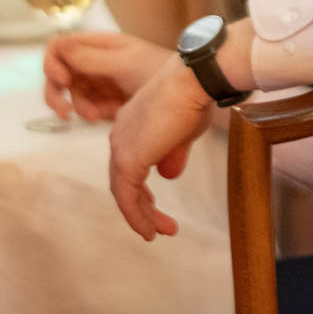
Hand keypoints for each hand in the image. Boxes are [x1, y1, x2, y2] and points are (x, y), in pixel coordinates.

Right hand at [43, 31, 173, 121]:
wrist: (194, 86)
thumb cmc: (160, 69)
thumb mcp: (124, 63)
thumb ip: (89, 57)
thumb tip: (58, 47)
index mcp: (99, 44)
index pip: (59, 45)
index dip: (52, 63)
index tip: (63, 81)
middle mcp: (96, 60)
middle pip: (59, 73)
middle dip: (57, 93)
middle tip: (65, 112)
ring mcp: (103, 80)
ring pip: (73, 93)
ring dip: (78, 106)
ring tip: (95, 116)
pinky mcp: (111, 100)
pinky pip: (89, 107)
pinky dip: (90, 114)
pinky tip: (103, 118)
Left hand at [108, 55, 213, 240]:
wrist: (192, 80)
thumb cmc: (193, 97)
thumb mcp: (183, 131)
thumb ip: (172, 153)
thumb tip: (168, 175)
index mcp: (130, 125)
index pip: (128, 165)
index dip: (141, 190)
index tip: (154, 207)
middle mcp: (119, 135)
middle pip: (123, 181)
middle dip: (141, 207)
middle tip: (159, 227)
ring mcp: (121, 147)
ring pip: (124, 193)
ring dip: (141, 217)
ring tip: (159, 233)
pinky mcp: (128, 160)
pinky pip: (128, 198)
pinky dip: (137, 217)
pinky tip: (150, 231)